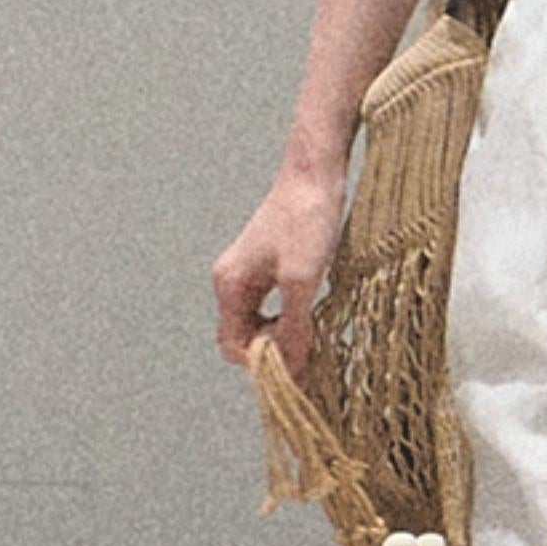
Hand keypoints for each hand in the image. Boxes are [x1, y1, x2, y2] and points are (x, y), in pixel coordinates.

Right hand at [211, 162, 349, 384]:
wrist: (316, 174)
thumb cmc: (307, 221)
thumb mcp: (302, 280)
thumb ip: (292, 327)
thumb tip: (289, 371)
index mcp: (229, 285)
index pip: (234, 346)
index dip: (263, 361)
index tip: (297, 361)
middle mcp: (233, 281)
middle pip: (246, 337)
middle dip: (274, 350)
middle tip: (310, 348)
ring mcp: (250, 273)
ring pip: (261, 323)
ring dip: (285, 335)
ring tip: (315, 332)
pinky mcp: (270, 266)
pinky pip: (273, 306)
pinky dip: (291, 317)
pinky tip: (315, 313)